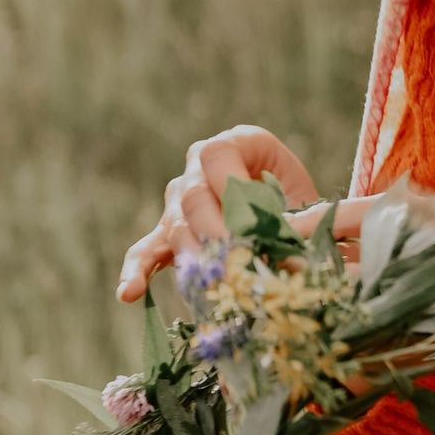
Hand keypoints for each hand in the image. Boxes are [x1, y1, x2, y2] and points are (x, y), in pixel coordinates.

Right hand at [117, 123, 356, 302]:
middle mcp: (200, 165)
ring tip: (214, 284)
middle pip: (193, 196)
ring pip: (177, 226)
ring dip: (196, 258)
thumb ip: (287, 216)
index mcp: (236, 143)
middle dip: (216, 233)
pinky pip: (148, 249)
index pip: (217, 156)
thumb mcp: (304, 201)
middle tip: (237, 263)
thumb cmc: (305, 205)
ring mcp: (180, 198)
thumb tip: (275, 244)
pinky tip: (129, 292)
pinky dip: (138, 271)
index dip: (229, 188)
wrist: (298, 221)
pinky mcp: (170, 233)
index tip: (250, 222)